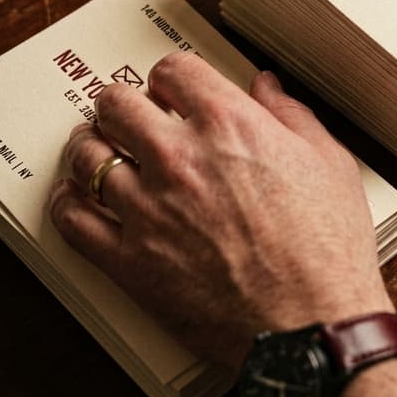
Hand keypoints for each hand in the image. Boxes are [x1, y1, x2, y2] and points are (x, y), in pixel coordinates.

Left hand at [49, 52, 391, 367]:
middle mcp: (180, 157)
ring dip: (90, 147)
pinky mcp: (129, 261)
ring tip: (97, 150)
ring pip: (86, 157)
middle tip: (127, 115)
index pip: (174, 71)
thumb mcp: (329, 162)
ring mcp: (147, 209)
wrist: (312, 325)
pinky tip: (75, 198)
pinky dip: (67, 203)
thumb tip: (266, 85)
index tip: (170, 89)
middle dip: (121, 104)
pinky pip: (72, 220)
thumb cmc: (329, 248)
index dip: (169, 76)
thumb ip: (291, 114)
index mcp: (230, 125)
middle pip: (117, 104)